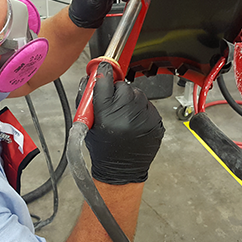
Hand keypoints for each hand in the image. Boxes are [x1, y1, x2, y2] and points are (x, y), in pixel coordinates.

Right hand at [79, 62, 164, 183]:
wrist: (121, 171)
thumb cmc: (102, 149)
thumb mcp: (86, 124)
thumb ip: (85, 99)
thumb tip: (90, 77)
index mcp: (106, 115)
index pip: (106, 82)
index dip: (104, 74)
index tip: (103, 70)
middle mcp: (127, 114)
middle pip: (123, 87)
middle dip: (117, 92)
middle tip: (113, 105)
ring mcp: (144, 118)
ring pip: (137, 94)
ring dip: (130, 100)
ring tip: (124, 116)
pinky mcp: (156, 122)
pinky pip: (148, 105)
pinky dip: (141, 110)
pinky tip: (134, 122)